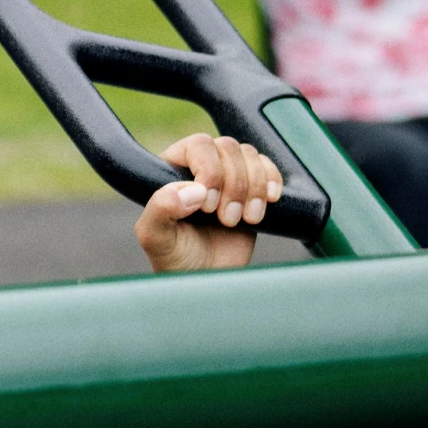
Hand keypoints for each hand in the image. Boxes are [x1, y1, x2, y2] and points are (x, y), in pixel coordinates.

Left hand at [134, 134, 281, 274]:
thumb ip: (160, 209)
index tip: (207, 206)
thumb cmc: (175, 260)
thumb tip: (192, 190)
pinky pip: (267, 167)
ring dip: (253, 187)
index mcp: (171, 171)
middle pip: (227, 147)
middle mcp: (199, 167)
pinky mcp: (251, 188)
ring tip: (245, 219)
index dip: (209, 171)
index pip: (197, 146)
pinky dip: (271, 182)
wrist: (207, 281)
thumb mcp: (156, 238)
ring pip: (249, 155)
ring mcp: (227, 176)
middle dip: (234, 184)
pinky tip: (268, 202)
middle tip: (227, 219)